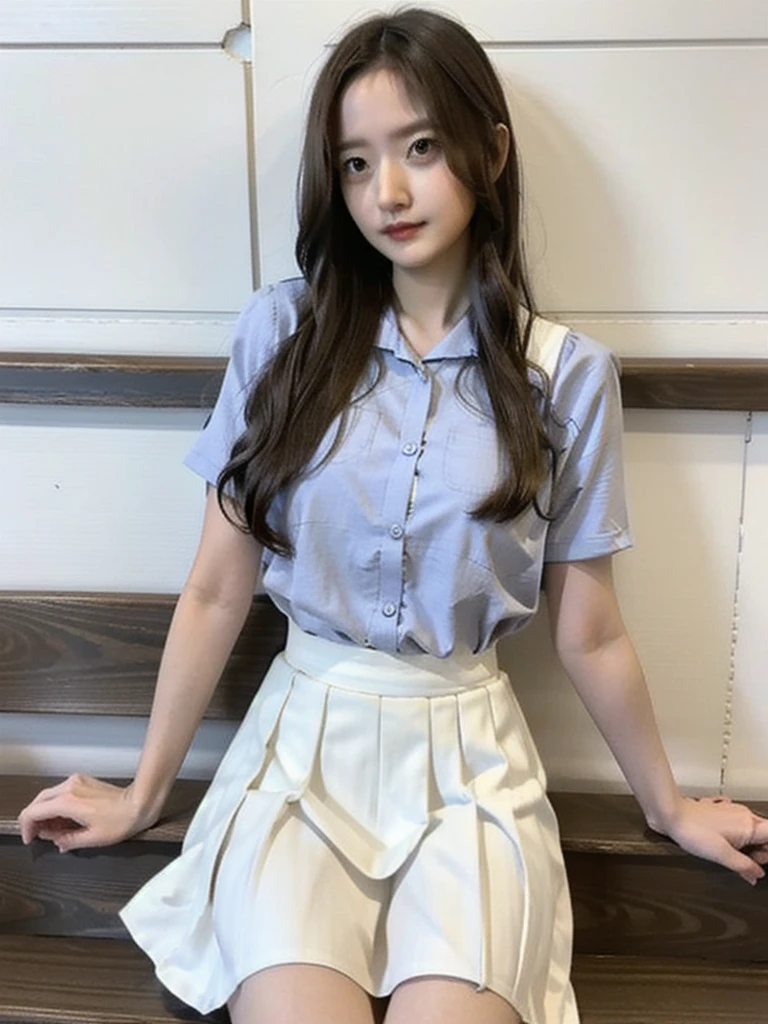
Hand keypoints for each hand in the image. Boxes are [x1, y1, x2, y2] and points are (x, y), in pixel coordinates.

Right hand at [18, 774, 158, 852]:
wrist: (139, 802)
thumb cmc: (120, 821)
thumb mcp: (92, 839)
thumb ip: (68, 840)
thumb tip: (56, 841)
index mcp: (68, 801)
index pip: (33, 811)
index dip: (27, 827)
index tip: (31, 839)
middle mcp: (69, 787)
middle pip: (38, 801)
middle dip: (34, 819)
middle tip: (39, 836)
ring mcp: (76, 781)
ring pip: (49, 796)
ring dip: (45, 812)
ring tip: (53, 830)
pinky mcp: (83, 781)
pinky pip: (61, 792)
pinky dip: (56, 805)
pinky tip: (64, 819)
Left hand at [652, 795, 767, 884]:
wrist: (671, 814)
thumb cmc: (693, 831)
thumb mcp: (722, 856)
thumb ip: (744, 866)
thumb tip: (758, 874)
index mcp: (748, 825)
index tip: (758, 861)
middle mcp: (742, 814)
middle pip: (764, 833)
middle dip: (760, 850)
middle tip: (746, 862)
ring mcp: (730, 810)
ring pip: (750, 827)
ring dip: (747, 843)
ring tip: (732, 853)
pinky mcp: (718, 810)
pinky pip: (735, 822)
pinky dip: (734, 833)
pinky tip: (722, 840)